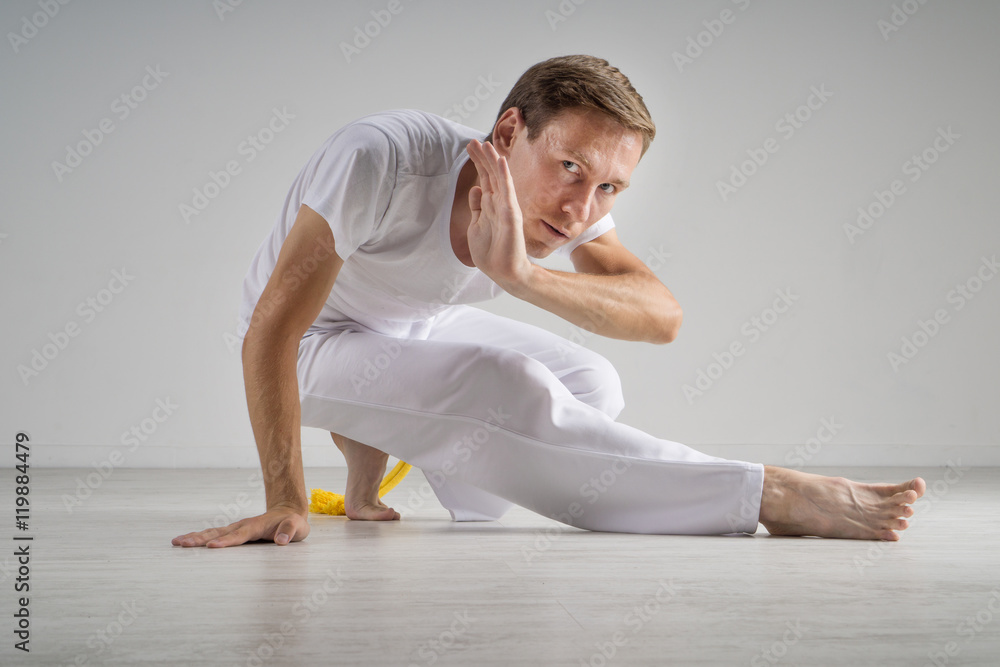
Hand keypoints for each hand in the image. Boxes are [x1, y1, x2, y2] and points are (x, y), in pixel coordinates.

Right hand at [171, 503, 309, 547]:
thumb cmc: (293, 523)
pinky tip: (185, 542)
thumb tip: (281, 541)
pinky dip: (199, 538)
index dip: (225, 541)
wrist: (288, 512)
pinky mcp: (233, 532)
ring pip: (212, 532)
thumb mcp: (297, 527)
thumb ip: (289, 532)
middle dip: (199, 538)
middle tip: (181, 543)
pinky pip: (213, 534)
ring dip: (194, 537)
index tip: (211, 547)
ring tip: (176, 542)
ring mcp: (236, 528)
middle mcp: (242, 525)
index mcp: (256, 526)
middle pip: (218, 532)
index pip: (239, 536)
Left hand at [465, 139, 534, 289]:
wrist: (504, 272)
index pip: (484, 178)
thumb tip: (475, 189)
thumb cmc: (491, 252)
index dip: (478, 162)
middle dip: (482, 157)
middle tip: (473, 141)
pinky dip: (504, 175)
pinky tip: (501, 161)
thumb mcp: (476, 226)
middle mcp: (499, 203)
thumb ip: (477, 207)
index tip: (469, 146)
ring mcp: (506, 207)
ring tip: (486, 144)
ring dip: (492, 160)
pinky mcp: (511, 214)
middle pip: (490, 175)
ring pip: (499, 178)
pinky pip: (507, 191)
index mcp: (490, 206)